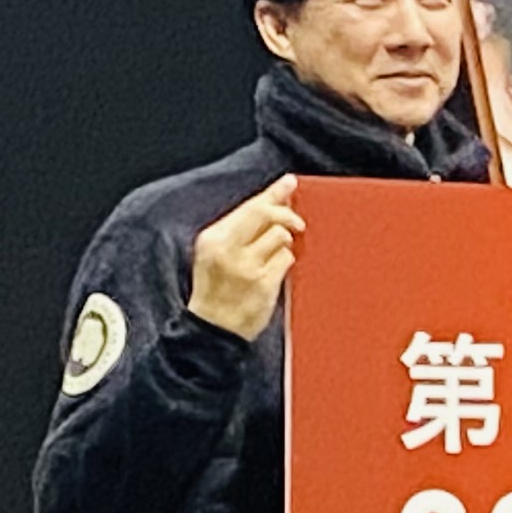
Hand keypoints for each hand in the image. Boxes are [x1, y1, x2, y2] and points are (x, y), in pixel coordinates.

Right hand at [186, 174, 303, 340]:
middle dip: (286, 212)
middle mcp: (228, 249)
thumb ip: (239, 230)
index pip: (249, 206)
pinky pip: (286, 260)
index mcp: (213, 238)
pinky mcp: (263, 284)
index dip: (273, 193)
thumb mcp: (215, 254)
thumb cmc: (218, 290)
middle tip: (297, 221)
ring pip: (280, 236)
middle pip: (266, 214)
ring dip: (285, 243)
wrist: (213, 329)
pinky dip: (286, 261)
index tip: (290, 182)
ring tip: (275, 256)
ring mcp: (246, 267)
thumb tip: (272, 202)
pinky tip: (276, 270)